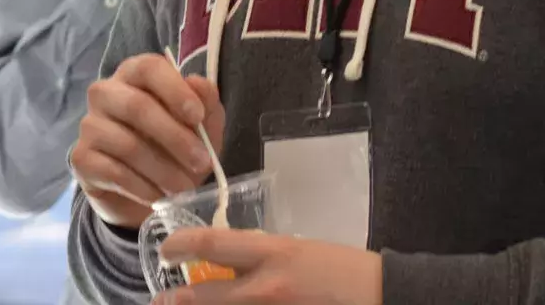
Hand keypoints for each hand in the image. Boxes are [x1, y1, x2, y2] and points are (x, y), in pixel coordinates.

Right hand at [70, 53, 225, 227]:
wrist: (144, 190)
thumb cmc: (174, 147)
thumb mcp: (200, 127)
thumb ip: (205, 103)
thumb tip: (199, 84)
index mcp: (134, 75)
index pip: (148, 68)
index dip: (174, 90)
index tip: (197, 116)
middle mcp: (105, 93)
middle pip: (136, 106)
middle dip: (175, 137)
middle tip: (202, 162)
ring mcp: (89, 125)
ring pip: (128, 144)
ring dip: (163, 170)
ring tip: (185, 188)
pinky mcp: (81, 158)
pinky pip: (114, 172)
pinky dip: (144, 188)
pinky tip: (159, 197)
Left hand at [154, 229, 380, 304]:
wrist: (381, 295)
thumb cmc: (342, 269)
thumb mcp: (298, 250)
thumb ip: (263, 256)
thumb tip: (229, 263)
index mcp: (273, 253)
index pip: (212, 244)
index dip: (180, 245)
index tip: (165, 249)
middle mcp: (267, 287)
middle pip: (206, 295)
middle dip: (179, 300)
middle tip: (163, 300)